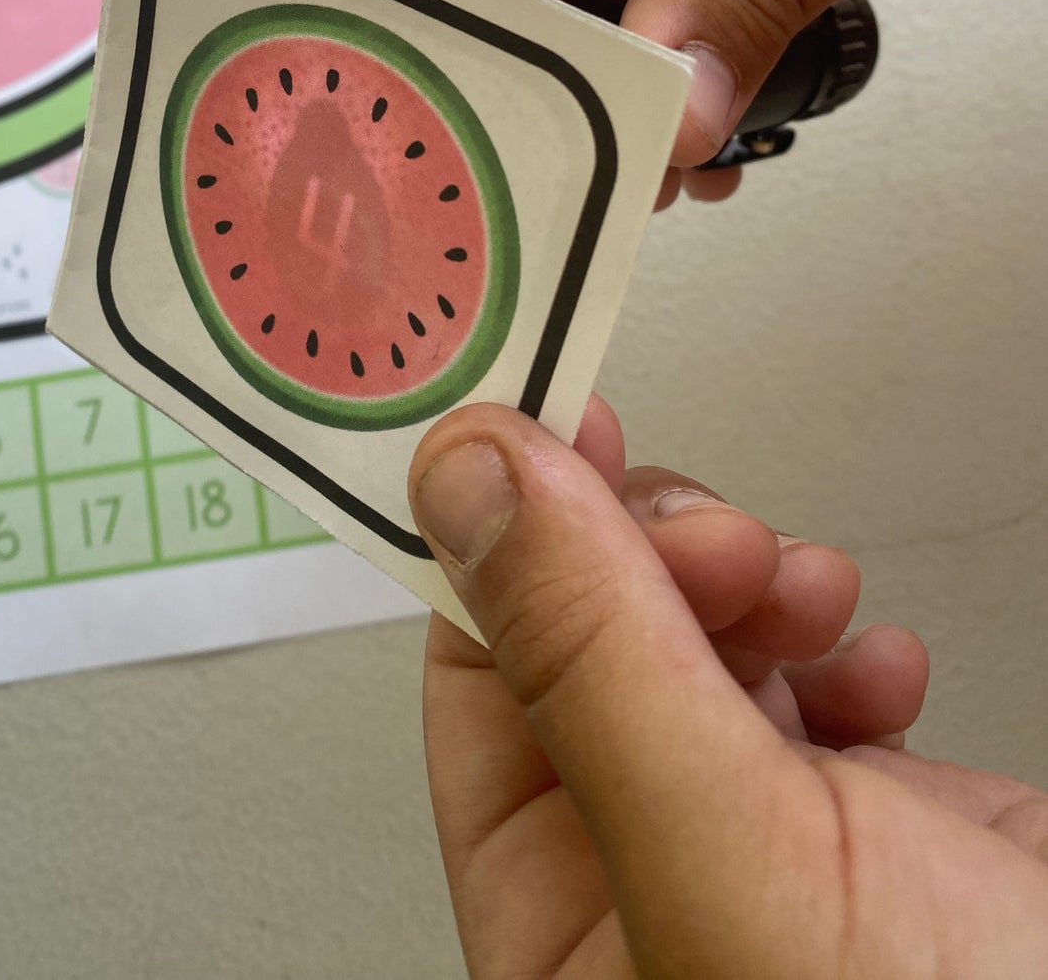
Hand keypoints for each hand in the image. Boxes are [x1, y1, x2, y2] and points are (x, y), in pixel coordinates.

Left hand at [410, 401, 1047, 979]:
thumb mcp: (731, 859)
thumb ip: (591, 664)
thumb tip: (465, 483)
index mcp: (565, 940)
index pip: (479, 690)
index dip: (503, 545)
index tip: (538, 421)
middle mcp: (651, 899)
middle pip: (593, 651)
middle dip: (656, 560)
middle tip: (723, 537)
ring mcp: (768, 866)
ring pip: (702, 656)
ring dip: (754, 591)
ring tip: (814, 599)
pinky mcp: (882, 846)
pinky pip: (815, 702)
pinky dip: (844, 653)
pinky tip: (882, 672)